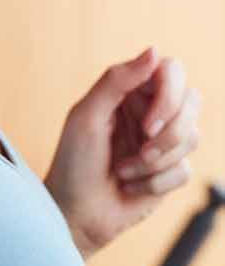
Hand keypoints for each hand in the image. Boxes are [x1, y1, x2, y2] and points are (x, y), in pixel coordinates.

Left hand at [43, 48, 202, 258]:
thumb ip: (116, 80)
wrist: (74, 214)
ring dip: (155, 161)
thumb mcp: (86, 117)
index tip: (148, 124)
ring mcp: (162, 141)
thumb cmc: (73, 163)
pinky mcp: (170, 171)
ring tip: (123, 171)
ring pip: (192, 136)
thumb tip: (153, 51)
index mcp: (129, 92)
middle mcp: (150, 111)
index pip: (171, 71)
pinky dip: (153, 182)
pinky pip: (184, 170)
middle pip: (192, 101)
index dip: (169, 96)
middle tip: (142, 151)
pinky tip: (129, 186)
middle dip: (169, 133)